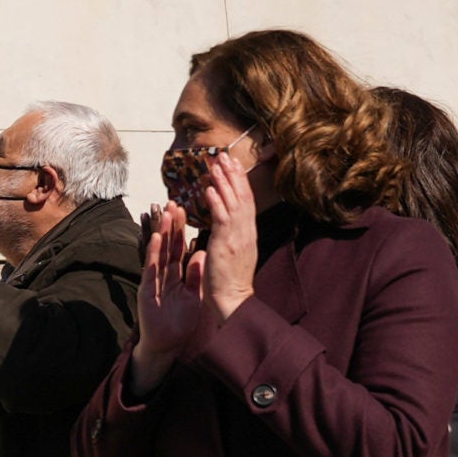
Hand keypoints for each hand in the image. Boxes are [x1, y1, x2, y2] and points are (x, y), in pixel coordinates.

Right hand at [126, 202, 212, 394]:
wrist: (166, 344)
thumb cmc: (177, 323)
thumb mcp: (192, 295)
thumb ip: (195, 276)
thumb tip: (201, 255)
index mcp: (175, 275)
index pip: (179, 248)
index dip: (182, 230)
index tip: (185, 210)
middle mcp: (163, 274)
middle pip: (168, 245)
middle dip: (171, 225)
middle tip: (174, 203)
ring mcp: (154, 281)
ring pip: (159, 253)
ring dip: (162, 233)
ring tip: (165, 214)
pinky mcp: (147, 290)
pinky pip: (151, 269)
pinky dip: (153, 254)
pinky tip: (157, 239)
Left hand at [198, 154, 257, 324]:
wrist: (234, 301)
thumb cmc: (231, 282)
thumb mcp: (236, 254)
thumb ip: (232, 238)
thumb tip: (226, 227)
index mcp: (248, 233)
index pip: (246, 201)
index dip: (240, 181)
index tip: (234, 165)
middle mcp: (246, 231)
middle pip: (242, 196)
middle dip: (233, 174)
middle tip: (224, 155)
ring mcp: (238, 237)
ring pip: (233, 203)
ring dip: (224, 182)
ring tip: (216, 164)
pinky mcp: (226, 244)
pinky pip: (221, 219)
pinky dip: (216, 202)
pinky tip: (209, 189)